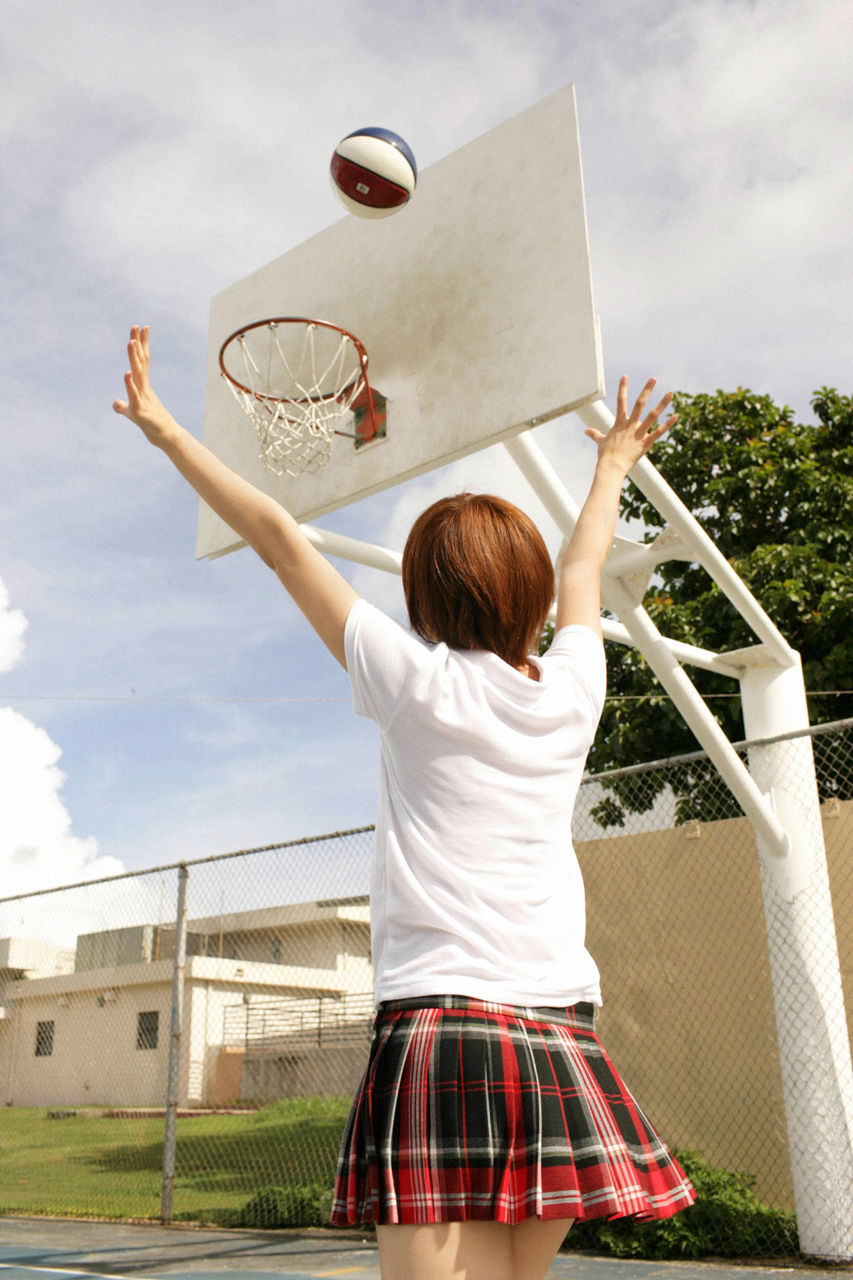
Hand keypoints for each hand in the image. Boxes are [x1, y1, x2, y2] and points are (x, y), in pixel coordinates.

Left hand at [112, 326, 178, 445]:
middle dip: (138, 343)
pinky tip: (126, 373)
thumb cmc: (151, 424)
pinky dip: (129, 384)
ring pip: (137, 374)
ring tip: (130, 342)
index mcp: (142, 385)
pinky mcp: (140, 409)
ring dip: (133, 358)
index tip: (139, 328)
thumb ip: (122, 406)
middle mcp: (144, 387)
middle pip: (140, 361)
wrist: (165, 437)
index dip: (140, 344)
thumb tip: (114, 403)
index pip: (141, 360)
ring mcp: (143, 397)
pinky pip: (134, 394)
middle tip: (136, 326)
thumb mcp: (132, 413)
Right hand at [584, 375, 676, 474]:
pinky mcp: (646, 443)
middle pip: (639, 404)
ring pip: (652, 415)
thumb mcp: (600, 442)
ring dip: (662, 404)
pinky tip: (675, 416)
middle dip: (647, 390)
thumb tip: (586, 431)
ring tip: (670, 394)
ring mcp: (639, 433)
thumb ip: (595, 434)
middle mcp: (630, 425)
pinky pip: (659, 432)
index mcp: (619, 423)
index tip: (625, 376)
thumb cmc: (605, 455)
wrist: (611, 467)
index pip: (621, 401)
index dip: (622, 388)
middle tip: (653, 379)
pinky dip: (667, 425)